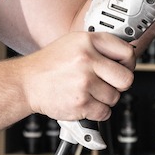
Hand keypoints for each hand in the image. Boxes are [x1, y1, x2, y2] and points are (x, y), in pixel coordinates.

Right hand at [18, 31, 134, 122]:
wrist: (26, 83)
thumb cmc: (49, 65)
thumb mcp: (73, 44)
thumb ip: (99, 47)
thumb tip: (128, 55)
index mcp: (87, 41)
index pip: (127, 52)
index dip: (128, 63)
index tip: (124, 67)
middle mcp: (86, 59)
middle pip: (126, 78)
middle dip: (119, 84)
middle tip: (107, 83)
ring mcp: (84, 82)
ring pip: (115, 97)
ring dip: (104, 99)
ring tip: (88, 91)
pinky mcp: (81, 103)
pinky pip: (104, 112)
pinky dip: (96, 112)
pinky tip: (84, 101)